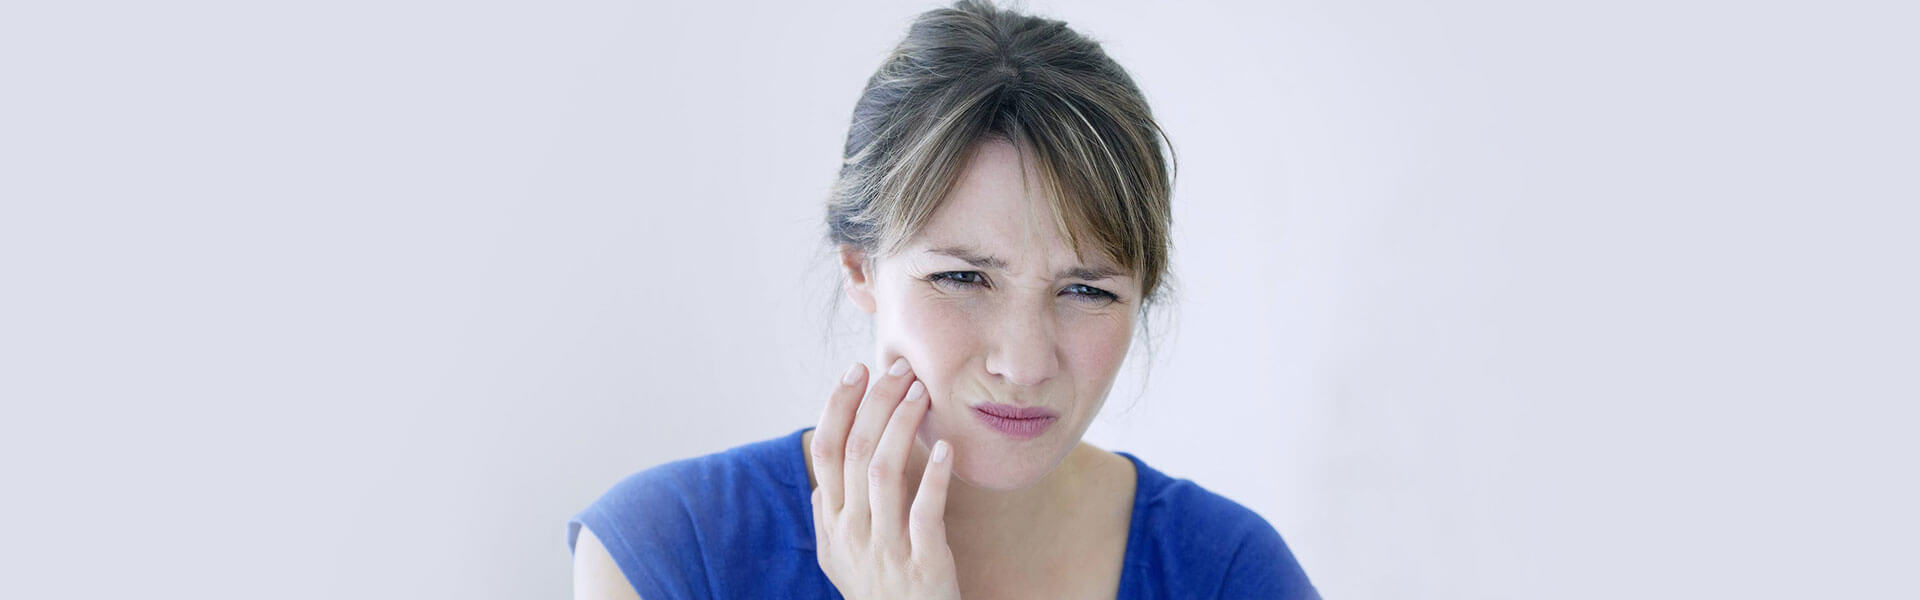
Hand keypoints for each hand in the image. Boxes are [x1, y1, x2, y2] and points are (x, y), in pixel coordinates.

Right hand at [810, 358, 962, 599]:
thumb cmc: (879, 594)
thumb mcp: (840, 559)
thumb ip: (829, 518)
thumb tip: (820, 480)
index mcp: (833, 522)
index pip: (825, 451)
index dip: (839, 406)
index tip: (857, 371)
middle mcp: (852, 531)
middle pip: (855, 451)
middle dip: (875, 402)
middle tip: (898, 368)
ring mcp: (885, 548)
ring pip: (884, 473)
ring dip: (903, 426)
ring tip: (921, 392)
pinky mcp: (922, 564)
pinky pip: (925, 511)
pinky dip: (935, 476)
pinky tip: (946, 447)